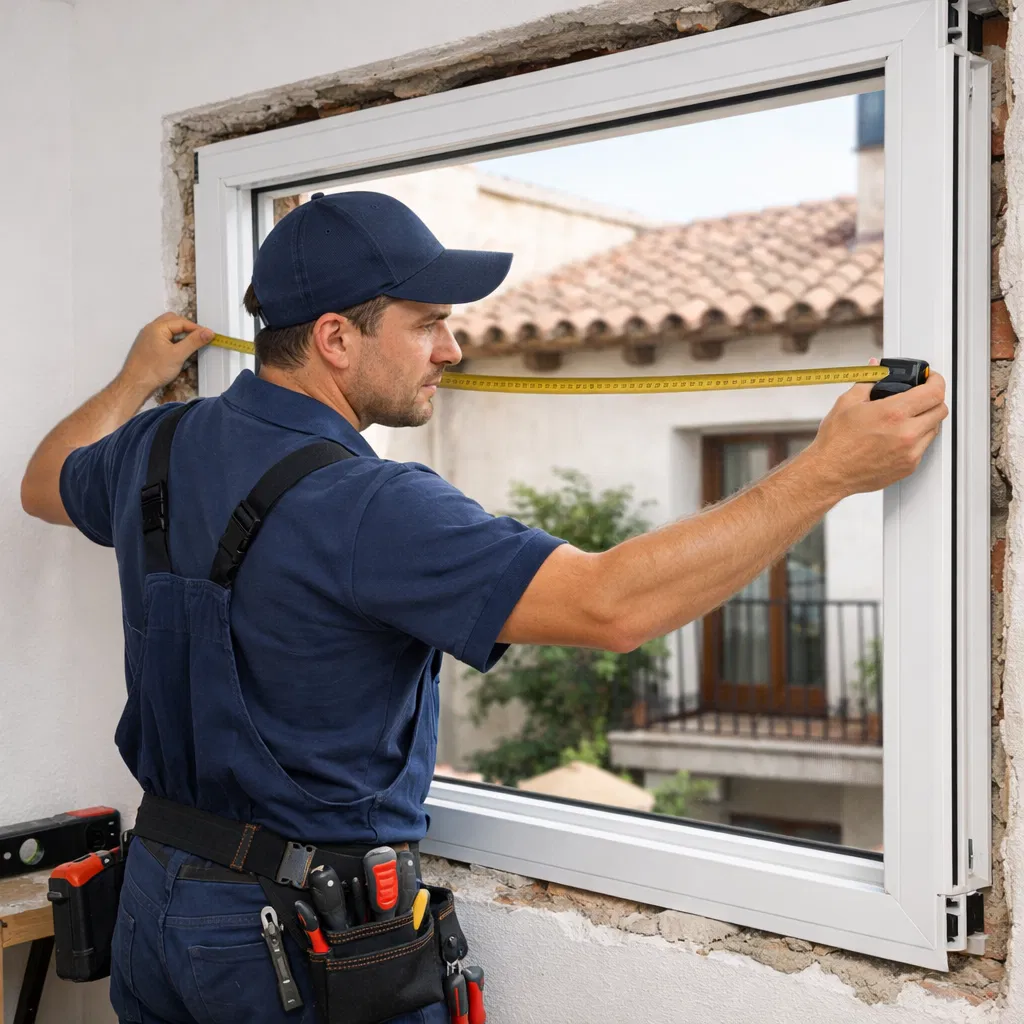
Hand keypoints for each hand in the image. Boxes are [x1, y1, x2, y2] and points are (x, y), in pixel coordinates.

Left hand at [118, 312, 213, 395]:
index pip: (181, 322)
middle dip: (187, 327)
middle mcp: (150, 329)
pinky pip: (161, 337)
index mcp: (157, 327)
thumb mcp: (178, 355)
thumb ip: (194, 342)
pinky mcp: (146, 347)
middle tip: (199, 338)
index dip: (196, 328)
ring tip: (190, 343)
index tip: (208, 336)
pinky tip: (177, 350)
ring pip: (166, 329)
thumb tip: (209, 332)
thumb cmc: (154, 370)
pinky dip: (172, 339)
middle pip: (172, 320)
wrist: (134, 384)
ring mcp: (147, 338)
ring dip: (179, 333)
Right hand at [803, 366, 947, 497]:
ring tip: (905, 419)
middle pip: (941, 410)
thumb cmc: (835, 442)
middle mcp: (906, 433)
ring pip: (934, 429)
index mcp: (893, 413)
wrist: (829, 472)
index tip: (932, 380)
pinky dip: (916, 439)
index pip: (934, 392)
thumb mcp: (847, 403)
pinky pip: (923, 447)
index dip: (936, 382)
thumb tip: (875, 367)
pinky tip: (897, 437)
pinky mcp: (909, 466)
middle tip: (919, 397)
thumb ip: (867, 381)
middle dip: (933, 399)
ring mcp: (910, 452)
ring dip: (925, 420)